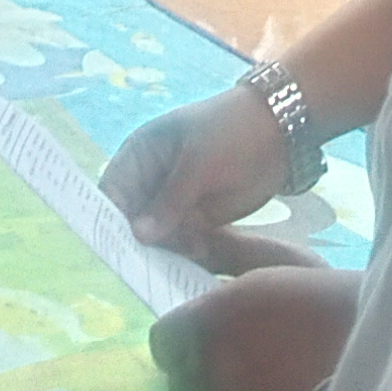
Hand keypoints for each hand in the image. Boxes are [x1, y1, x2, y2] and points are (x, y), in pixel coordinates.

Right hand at [101, 87, 289, 259]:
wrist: (279, 134)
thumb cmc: (231, 132)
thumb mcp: (198, 162)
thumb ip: (169, 200)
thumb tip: (137, 234)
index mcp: (141, 154)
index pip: (114, 192)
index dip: (111, 220)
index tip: (121, 250)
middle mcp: (152, 180)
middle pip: (132, 220)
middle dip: (143, 241)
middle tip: (160, 258)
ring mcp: (174, 201)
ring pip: (157, 236)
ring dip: (168, 248)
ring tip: (192, 246)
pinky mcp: (196, 218)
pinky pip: (181, 242)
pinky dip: (186, 251)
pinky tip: (201, 251)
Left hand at [149, 267, 359, 390]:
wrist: (387, 368)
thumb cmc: (337, 305)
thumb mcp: (289, 262)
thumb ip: (237, 260)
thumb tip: (200, 250)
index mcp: (215, 320)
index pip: (165, 341)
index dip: (180, 340)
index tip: (203, 337)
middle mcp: (213, 372)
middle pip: (181, 386)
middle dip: (200, 378)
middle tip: (237, 367)